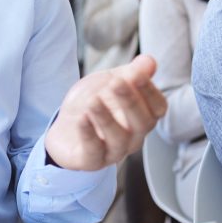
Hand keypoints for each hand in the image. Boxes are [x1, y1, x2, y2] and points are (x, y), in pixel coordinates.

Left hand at [45, 55, 166, 170]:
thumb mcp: (109, 83)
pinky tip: (81, 119)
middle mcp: (133, 137)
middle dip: (130, 102)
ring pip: (119, 140)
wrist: (64, 128)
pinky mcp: (91, 161)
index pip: (158, 108)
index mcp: (142, 117)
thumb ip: (130, 73)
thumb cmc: (93, 104)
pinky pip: (94, 151)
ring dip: (106, 119)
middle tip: (116, 84)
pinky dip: (88, 134)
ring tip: (93, 102)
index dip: (149, 91)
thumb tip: (149, 61)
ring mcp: (113, 151)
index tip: (137, 74)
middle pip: (142, 123)